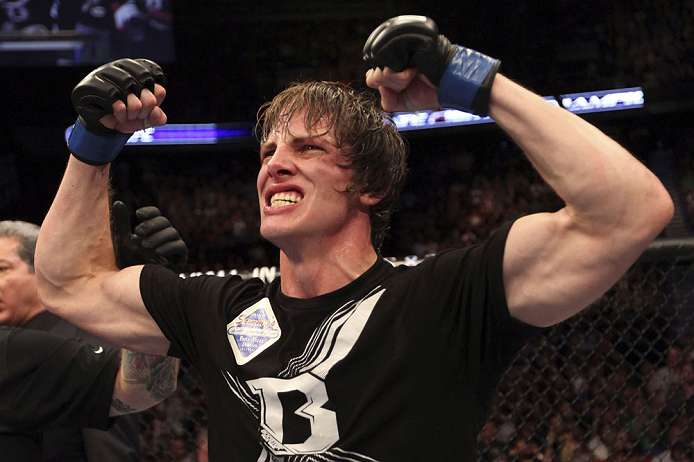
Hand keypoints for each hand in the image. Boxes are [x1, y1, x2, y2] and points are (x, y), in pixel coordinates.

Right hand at [72, 58, 167, 135]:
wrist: (103, 124)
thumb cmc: (127, 116)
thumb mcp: (146, 118)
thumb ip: (157, 116)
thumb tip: (156, 111)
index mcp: (136, 69)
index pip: (153, 73)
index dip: (157, 93)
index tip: (152, 106)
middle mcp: (120, 66)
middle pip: (143, 81)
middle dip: (146, 105)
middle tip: (139, 114)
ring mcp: (104, 73)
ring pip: (127, 89)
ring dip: (133, 110)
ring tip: (128, 116)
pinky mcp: (91, 86)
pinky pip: (113, 99)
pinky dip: (121, 113)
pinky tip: (119, 117)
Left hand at [111, 201, 187, 271]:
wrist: (137, 286)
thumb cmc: (129, 263)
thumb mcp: (123, 241)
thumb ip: (121, 223)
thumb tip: (118, 202)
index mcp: (152, 230)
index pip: (156, 214)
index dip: (149, 212)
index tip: (138, 215)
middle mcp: (164, 235)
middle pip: (164, 221)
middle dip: (151, 225)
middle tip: (139, 233)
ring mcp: (174, 246)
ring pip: (172, 232)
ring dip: (158, 237)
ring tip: (145, 246)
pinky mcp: (180, 258)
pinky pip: (179, 246)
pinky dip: (168, 247)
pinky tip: (156, 252)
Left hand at [363, 16, 499, 115]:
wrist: (450, 86)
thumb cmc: (430, 92)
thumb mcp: (403, 102)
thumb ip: (387, 99)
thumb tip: (375, 83)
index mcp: (392, 65)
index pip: (372, 76)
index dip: (383, 87)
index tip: (403, 89)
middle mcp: (392, 55)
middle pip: (373, 75)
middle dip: (392, 87)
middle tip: (411, 81)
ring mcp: (398, 48)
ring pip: (380, 72)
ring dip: (398, 81)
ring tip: (414, 75)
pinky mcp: (404, 45)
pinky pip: (388, 67)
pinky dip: (400, 77)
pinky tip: (414, 71)